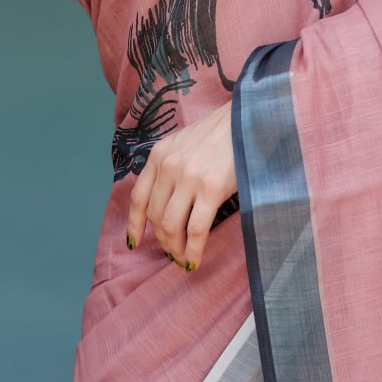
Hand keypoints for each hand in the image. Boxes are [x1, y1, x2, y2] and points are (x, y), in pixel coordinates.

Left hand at [126, 103, 236, 271]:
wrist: (247, 119)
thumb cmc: (219, 133)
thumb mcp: (184, 143)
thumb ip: (170, 167)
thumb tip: (166, 204)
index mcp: (159, 154)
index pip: (138, 197)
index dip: (134, 225)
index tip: (134, 242)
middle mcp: (168, 166)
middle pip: (156, 216)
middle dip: (162, 240)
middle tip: (172, 252)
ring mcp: (189, 178)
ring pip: (172, 226)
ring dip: (175, 249)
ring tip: (183, 259)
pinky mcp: (211, 189)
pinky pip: (196, 230)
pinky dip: (193, 251)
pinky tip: (194, 261)